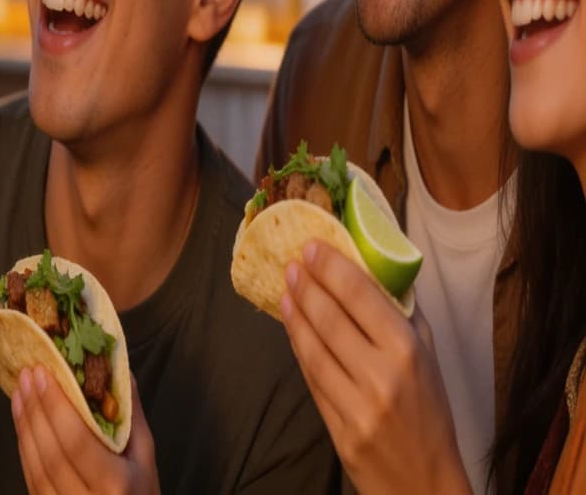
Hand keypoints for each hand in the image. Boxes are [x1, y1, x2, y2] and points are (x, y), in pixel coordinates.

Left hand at [12, 366, 158, 494]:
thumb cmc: (141, 493)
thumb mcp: (145, 456)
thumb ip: (129, 412)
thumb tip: (113, 365)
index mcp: (114, 485)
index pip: (76, 441)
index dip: (56, 406)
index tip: (43, 373)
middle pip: (51, 453)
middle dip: (36, 409)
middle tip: (27, 374)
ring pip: (36, 467)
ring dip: (24, 426)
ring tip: (19, 392)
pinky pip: (31, 479)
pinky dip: (25, 447)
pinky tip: (22, 422)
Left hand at [281, 241, 470, 494]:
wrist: (427, 484)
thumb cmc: (430, 412)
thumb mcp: (429, 356)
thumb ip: (402, 312)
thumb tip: (373, 264)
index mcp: (407, 351)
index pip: (360, 296)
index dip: (331, 267)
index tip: (311, 246)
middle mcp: (381, 376)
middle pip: (329, 318)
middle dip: (306, 284)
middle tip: (291, 261)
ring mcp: (356, 405)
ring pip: (313, 347)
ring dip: (294, 313)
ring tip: (285, 288)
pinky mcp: (337, 428)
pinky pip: (311, 377)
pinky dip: (298, 346)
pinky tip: (292, 325)